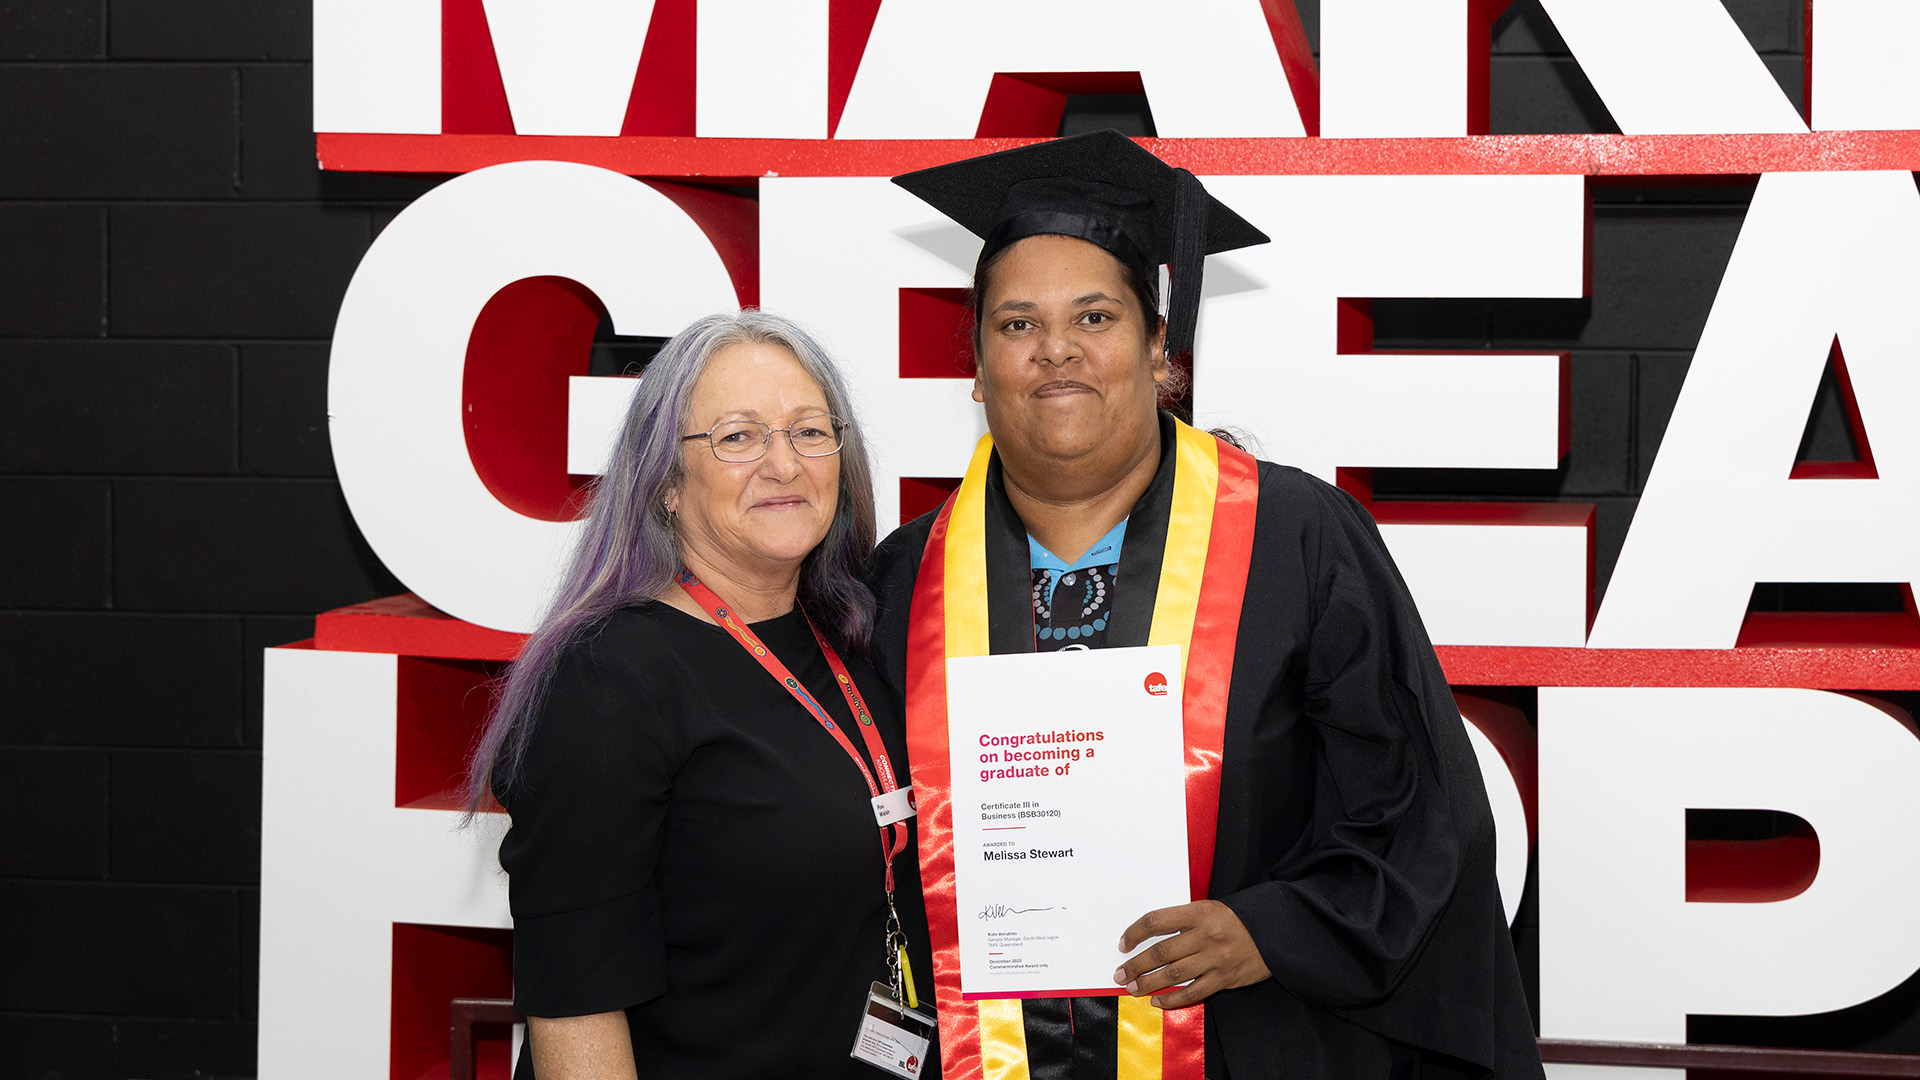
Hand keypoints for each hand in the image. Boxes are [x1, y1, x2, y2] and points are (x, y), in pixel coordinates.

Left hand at [1112, 900, 1270, 1008]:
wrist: (1276, 931)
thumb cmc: (1238, 919)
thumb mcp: (1210, 909)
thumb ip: (1184, 920)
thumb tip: (1151, 937)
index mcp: (1199, 912)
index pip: (1157, 921)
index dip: (1135, 933)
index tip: (1123, 943)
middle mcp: (1205, 935)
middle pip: (1161, 952)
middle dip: (1135, 965)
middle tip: (1120, 974)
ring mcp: (1216, 958)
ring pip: (1173, 975)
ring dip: (1149, 983)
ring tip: (1133, 988)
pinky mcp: (1225, 979)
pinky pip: (1194, 992)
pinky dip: (1173, 1000)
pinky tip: (1158, 1002)